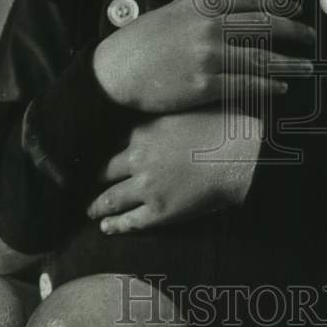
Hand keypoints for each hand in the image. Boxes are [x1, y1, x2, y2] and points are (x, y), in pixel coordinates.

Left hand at [86, 106, 262, 232]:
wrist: (242, 154)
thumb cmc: (224, 126)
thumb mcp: (192, 106)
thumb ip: (174, 109)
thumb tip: (173, 99)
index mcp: (144, 130)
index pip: (111, 139)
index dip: (100, 147)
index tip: (90, 151)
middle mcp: (138, 158)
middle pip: (104, 169)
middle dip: (92, 177)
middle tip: (84, 182)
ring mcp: (146, 186)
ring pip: (111, 198)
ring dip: (97, 205)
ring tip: (89, 210)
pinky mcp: (159, 211)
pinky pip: (130, 221)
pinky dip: (115, 225)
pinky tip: (107, 227)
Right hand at [93, 0, 314, 113]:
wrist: (115, 72)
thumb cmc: (140, 40)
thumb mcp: (168, 8)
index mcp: (204, 5)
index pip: (253, 2)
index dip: (281, 7)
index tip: (299, 11)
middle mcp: (210, 26)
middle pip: (265, 28)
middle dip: (294, 33)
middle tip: (311, 39)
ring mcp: (209, 56)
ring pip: (261, 59)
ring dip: (289, 64)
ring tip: (305, 68)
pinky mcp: (205, 84)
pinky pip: (246, 85)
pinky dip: (268, 87)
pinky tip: (280, 89)